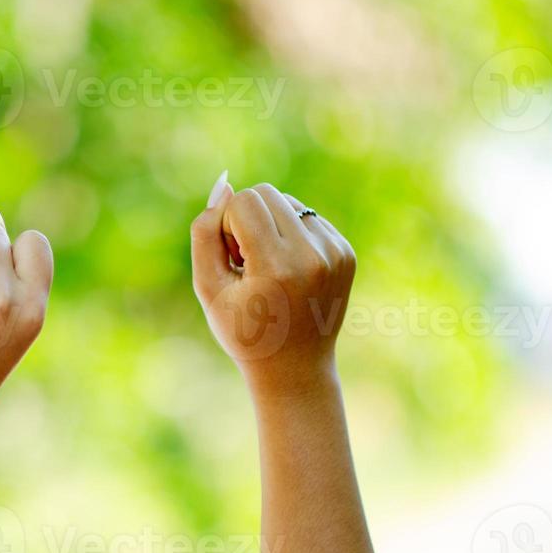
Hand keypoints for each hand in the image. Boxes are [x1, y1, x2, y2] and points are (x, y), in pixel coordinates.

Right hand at [191, 174, 355, 394]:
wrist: (294, 368)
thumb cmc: (242, 330)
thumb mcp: (208, 287)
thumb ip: (205, 232)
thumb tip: (225, 184)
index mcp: (277, 267)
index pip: (244, 200)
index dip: (227, 226)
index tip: (233, 261)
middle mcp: (312, 256)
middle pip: (267, 193)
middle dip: (248, 219)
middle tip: (247, 262)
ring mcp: (335, 253)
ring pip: (289, 202)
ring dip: (271, 225)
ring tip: (268, 268)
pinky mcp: (346, 253)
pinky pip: (309, 217)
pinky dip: (293, 235)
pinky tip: (289, 271)